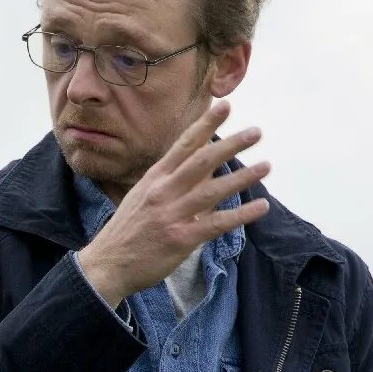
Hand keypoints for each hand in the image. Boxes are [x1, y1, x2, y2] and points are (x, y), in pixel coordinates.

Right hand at [77, 102, 270, 304]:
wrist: (106, 265)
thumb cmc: (127, 231)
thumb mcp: (143, 198)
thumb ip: (173, 183)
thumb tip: (203, 169)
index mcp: (155, 178)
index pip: (184, 145)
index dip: (206, 124)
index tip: (225, 106)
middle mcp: (163, 192)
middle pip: (202, 161)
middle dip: (231, 144)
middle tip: (256, 132)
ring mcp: (172, 214)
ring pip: (213, 190)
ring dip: (242, 177)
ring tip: (266, 166)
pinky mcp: (181, 239)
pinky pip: (216, 223)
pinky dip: (241, 214)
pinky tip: (261, 207)